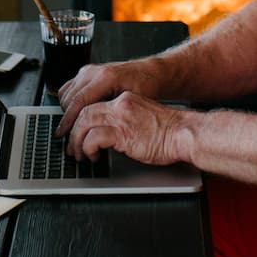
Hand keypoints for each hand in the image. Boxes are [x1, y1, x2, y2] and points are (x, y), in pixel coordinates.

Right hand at [54, 58, 159, 135]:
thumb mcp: (133, 103)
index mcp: (106, 77)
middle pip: (68, 98)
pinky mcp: (86, 73)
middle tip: (67, 136)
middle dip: (65, 119)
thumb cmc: (146, 86)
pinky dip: (68, 102)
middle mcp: (94, 72)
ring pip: (65, 93)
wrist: (150, 72)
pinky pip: (69, 88)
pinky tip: (75, 115)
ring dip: (66, 111)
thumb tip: (99, 132)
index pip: (79, 101)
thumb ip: (114, 114)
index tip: (63, 134)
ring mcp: (89, 71)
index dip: (68, 120)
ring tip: (72, 128)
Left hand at [64, 92, 188, 165]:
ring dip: (77, 141)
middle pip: (83, 112)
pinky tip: (94, 157)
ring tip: (79, 155)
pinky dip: (89, 148)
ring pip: (84, 123)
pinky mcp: (123, 132)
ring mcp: (121, 117)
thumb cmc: (169, 132)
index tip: (75, 133)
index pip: (92, 105)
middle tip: (72, 148)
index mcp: (124, 100)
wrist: (184, 133)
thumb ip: (124, 123)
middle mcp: (120, 104)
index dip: (79, 121)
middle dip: (73, 132)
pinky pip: (94, 138)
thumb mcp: (142, 120)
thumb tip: (107, 137)